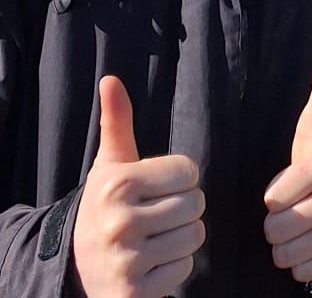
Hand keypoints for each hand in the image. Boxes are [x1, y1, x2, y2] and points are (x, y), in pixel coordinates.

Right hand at [72, 77, 203, 297]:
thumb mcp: (108, 165)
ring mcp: (127, 260)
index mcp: (118, 184)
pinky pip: (184, 268)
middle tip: (156, 216)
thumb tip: (111, 79)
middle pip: (196, 204)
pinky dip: (174, 267)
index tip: (155, 189)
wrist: (72, 267)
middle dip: (182, 208)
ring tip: (154, 238)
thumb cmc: (102, 206)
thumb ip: (117, 122)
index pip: (189, 171)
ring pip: (194, 236)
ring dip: (181, 238)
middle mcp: (120, 222)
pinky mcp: (134, 292)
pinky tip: (150, 264)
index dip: (178, 179)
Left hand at [263, 39, 311, 283]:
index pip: (274, 198)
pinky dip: (303, 263)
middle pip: (277, 229)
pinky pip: (303, 273)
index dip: (275, 194)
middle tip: (295, 207)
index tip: (292, 184)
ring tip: (303, 225)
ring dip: (287, 245)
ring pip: (287, 255)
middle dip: (278, 222)